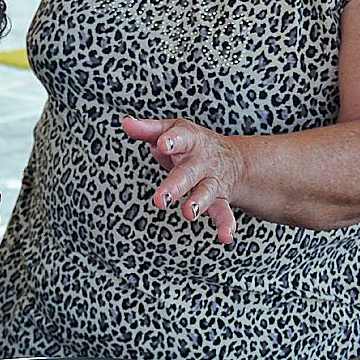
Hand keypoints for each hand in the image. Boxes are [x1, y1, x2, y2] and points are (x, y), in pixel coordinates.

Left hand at [121, 116, 242, 243]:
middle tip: (161, 199)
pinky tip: (226, 236)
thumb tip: (126, 122)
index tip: (162, 144)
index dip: (172, 140)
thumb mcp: (171, 130)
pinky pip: (224, 212)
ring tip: (188, 213)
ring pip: (206, 192)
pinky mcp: (219, 200)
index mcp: (189, 140)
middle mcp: (202, 162)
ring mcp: (211, 181)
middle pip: (188, 173)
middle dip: (175, 185)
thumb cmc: (191, 144)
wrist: (233, 159)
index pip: (181, 137)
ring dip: (198, 203)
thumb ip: (147, 129)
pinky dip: (226, 224)